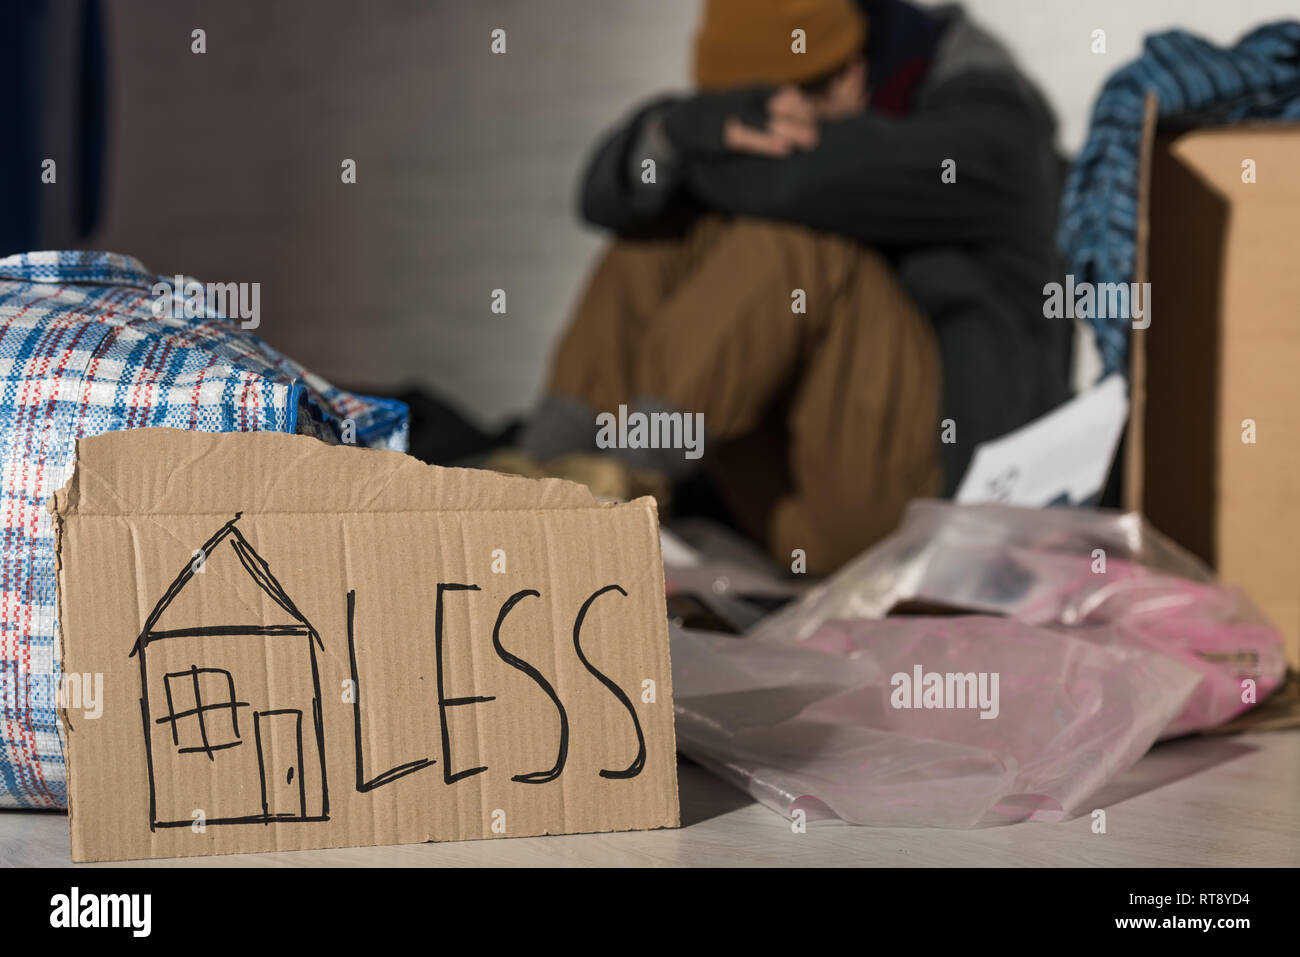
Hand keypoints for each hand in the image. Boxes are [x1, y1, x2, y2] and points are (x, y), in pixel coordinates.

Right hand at [661, 85, 818, 158]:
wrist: (684, 121)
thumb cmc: (724, 116)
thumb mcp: (748, 105)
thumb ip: (773, 111)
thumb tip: (808, 121)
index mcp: (756, 91)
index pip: (789, 96)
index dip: (806, 109)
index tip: (817, 125)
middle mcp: (747, 100)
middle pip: (783, 106)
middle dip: (803, 119)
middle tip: (817, 136)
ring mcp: (735, 115)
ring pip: (768, 121)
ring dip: (792, 130)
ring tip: (810, 141)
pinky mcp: (722, 134)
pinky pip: (748, 137)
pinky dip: (767, 142)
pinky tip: (784, 149)